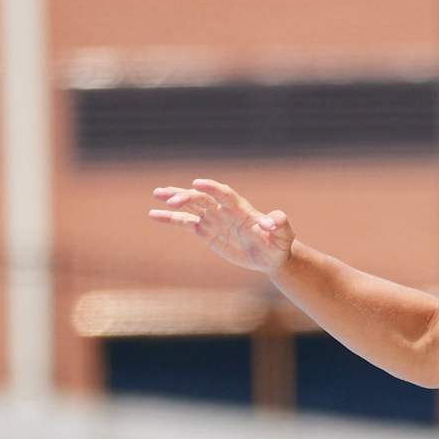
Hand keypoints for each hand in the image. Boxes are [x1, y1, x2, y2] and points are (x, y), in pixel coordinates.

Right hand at [150, 180, 294, 274]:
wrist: (270, 254)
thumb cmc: (279, 244)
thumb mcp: (284, 236)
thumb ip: (279, 225)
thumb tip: (268, 222)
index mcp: (241, 209)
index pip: (224, 194)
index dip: (212, 188)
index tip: (197, 183)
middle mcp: (224, 210)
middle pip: (202, 198)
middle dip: (187, 197)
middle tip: (170, 200)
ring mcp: (214, 219)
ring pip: (191, 205)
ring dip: (175, 199)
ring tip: (157, 194)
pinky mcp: (206, 231)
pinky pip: (185, 223)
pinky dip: (170, 218)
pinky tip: (154, 214)